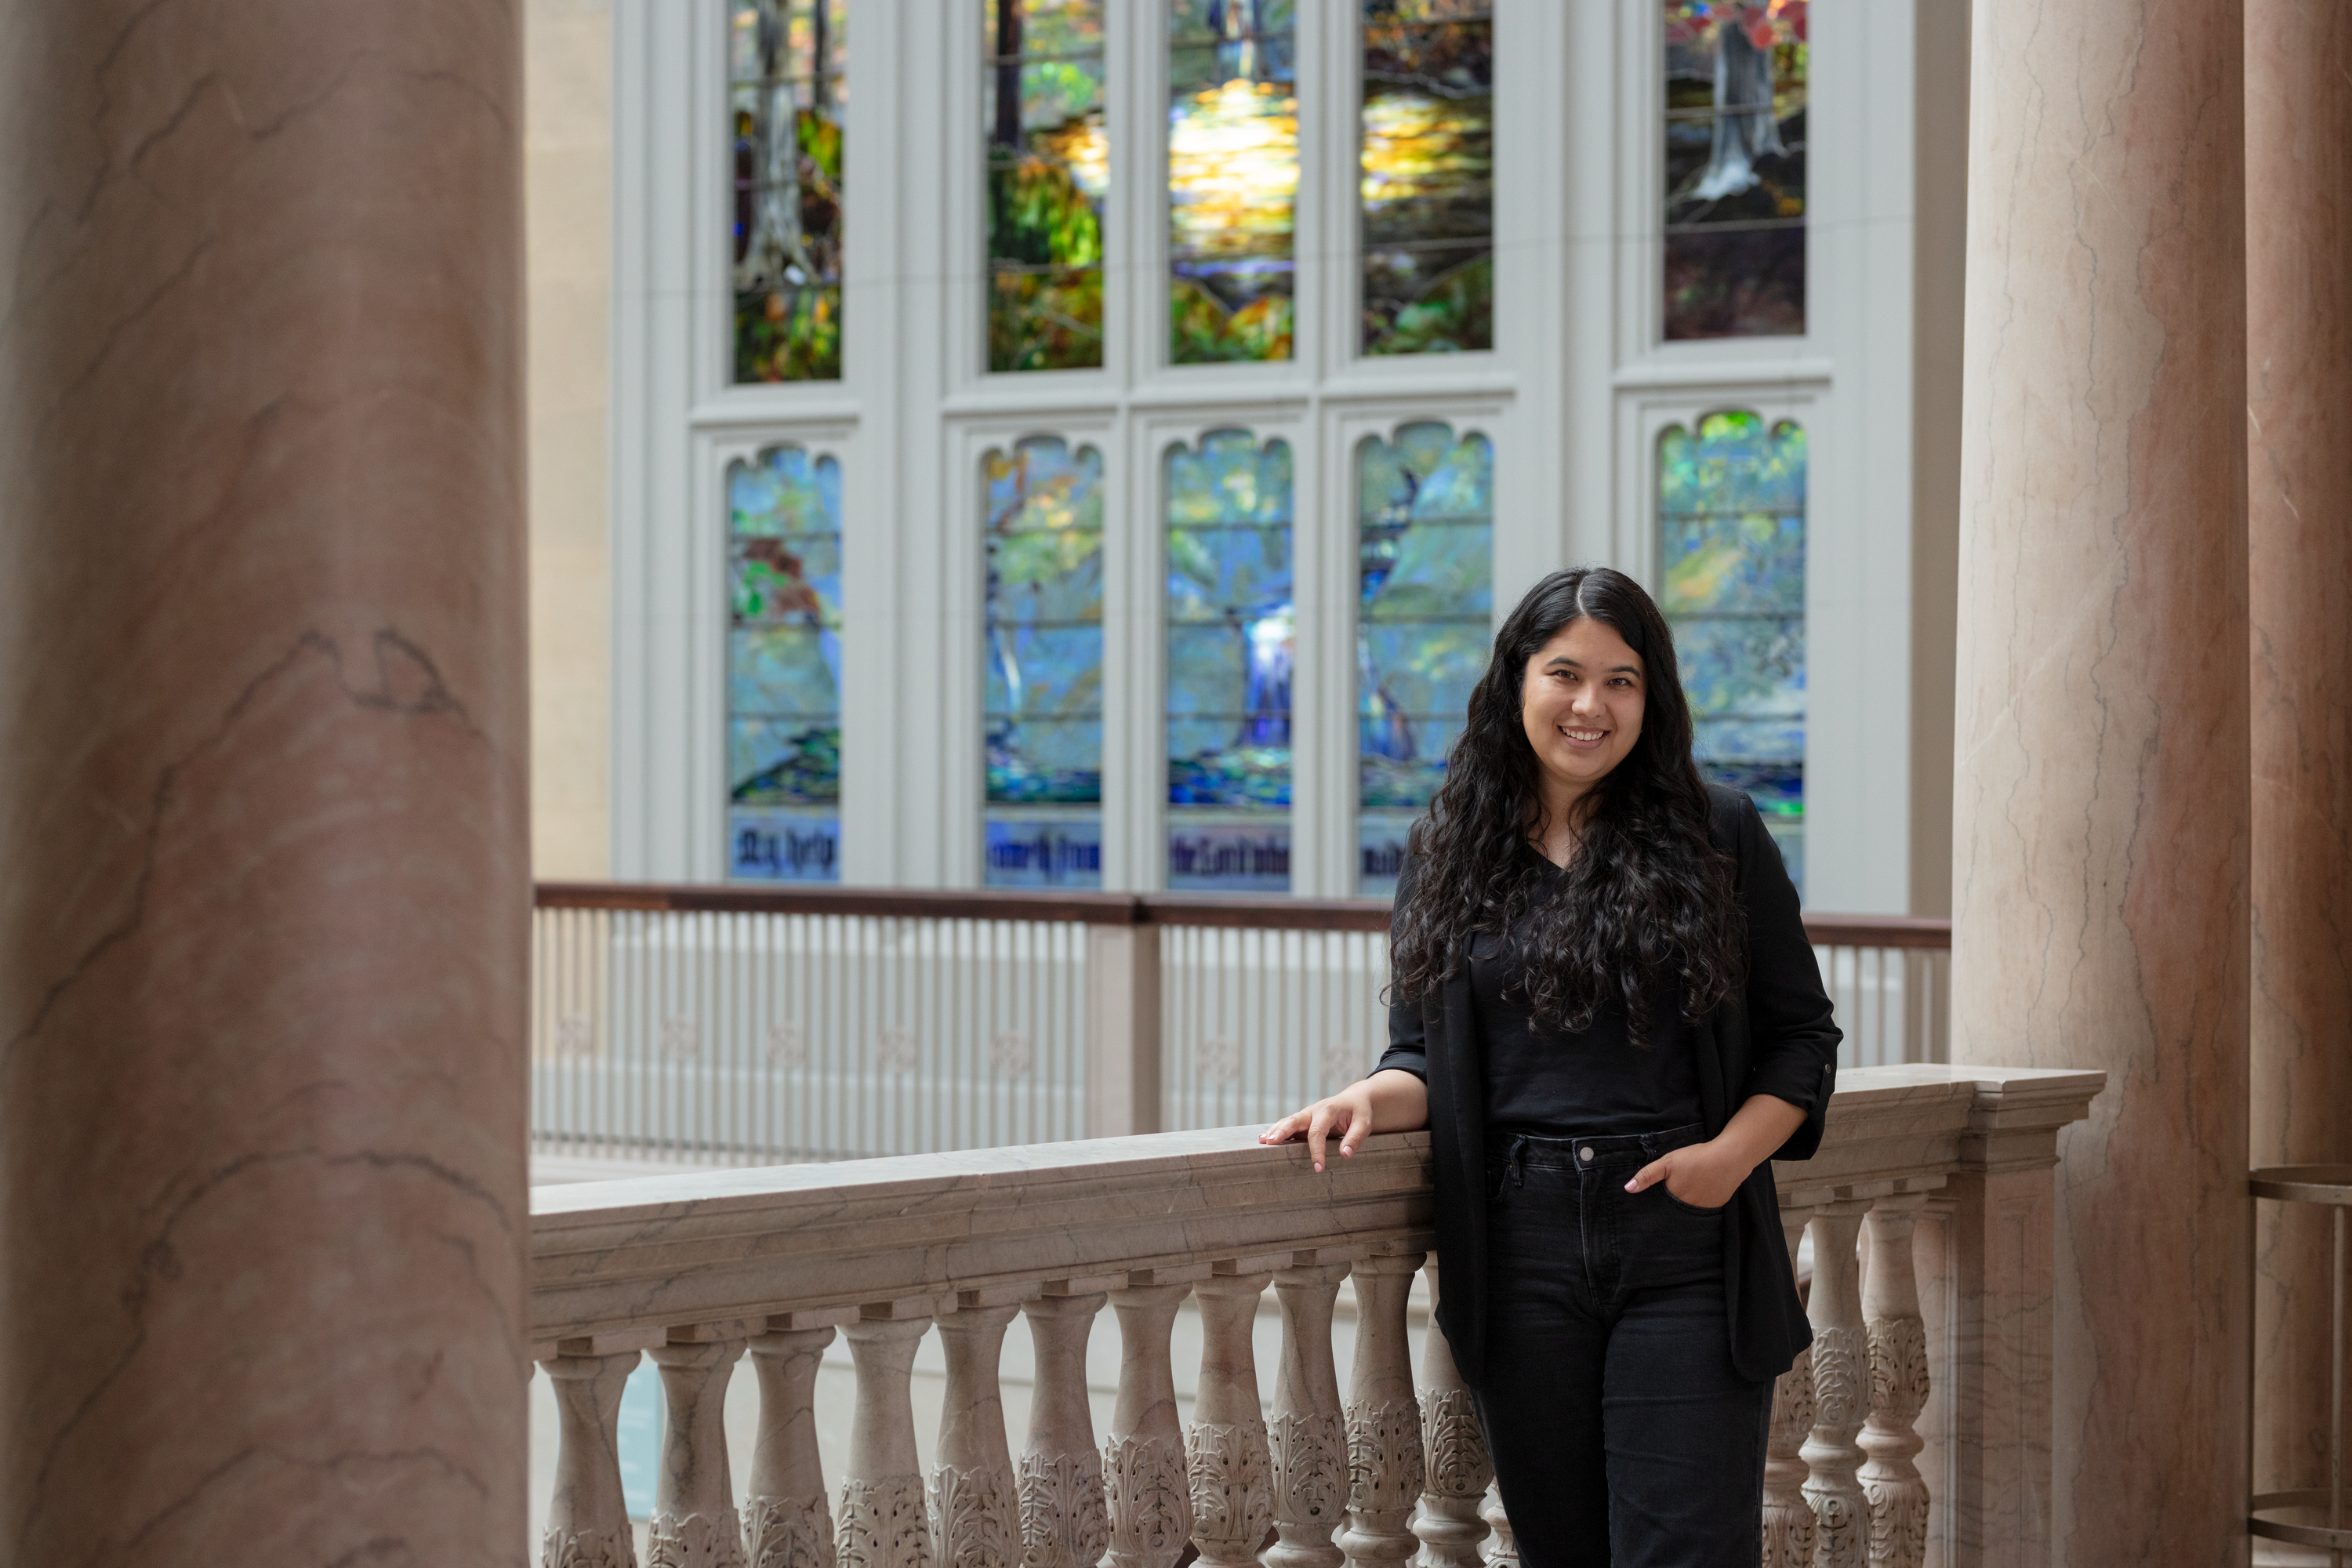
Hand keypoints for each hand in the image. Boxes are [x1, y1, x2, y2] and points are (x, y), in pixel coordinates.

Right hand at [1260, 1084, 1376, 1173]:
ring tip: (1262, 1141)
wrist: (1355, 1100)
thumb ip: (1355, 1137)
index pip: (1318, 1132)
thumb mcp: (1364, 1123)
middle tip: (1270, 1143)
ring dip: (1275, 1131)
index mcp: (1328, 1110)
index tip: (1318, 1168)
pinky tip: (1264, 1138)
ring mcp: (1306, 1115)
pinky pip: (1288, 1125)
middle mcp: (1313, 1111)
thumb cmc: (1359, 1112)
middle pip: (1294, 1121)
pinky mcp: (1304, 1121)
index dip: (1316, 1151)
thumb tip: (1345, 1155)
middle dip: (1282, 1131)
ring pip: (1288, 1122)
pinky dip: (1277, 1130)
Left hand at [1623, 1138, 1747, 1209]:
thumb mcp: (1668, 1162)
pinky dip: (1699, 1202)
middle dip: (1670, 1208)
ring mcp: (1704, 1209)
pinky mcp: (1717, 1205)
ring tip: (1686, 1191)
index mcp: (1674, 1200)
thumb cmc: (1696, 1158)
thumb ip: (1647, 1175)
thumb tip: (1628, 1189)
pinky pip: (1703, 1208)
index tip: (1652, 1204)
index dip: (1656, 1207)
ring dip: (1685, 1205)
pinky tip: (1700, 1190)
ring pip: (1689, 1210)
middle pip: (1674, 1212)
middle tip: (1671, 1195)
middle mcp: (1688, 1209)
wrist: (1730, 1157)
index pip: (1661, 1210)